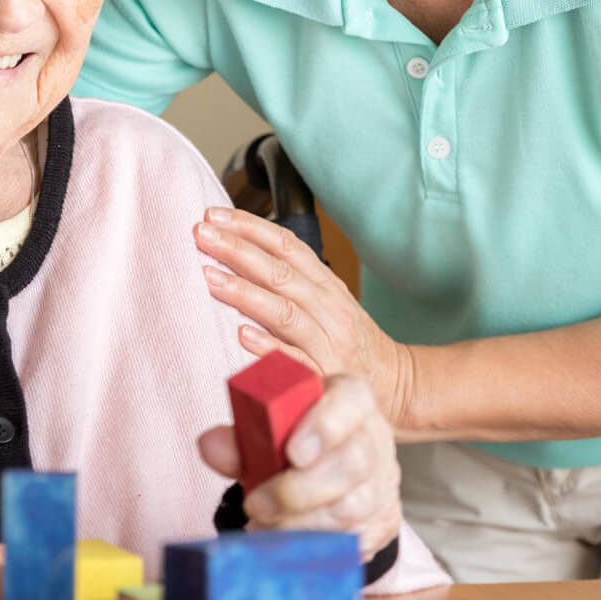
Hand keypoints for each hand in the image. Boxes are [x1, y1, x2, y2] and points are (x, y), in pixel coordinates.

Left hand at [194, 207, 415, 429]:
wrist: (398, 384)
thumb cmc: (351, 342)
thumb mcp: (329, 302)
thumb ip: (293, 280)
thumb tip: (240, 253)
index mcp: (326, 286)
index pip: (287, 246)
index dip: (251, 227)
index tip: (214, 215)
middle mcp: (328, 309)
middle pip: (281, 273)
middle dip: (238, 251)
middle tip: (201, 235)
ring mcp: (328, 343)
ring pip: (285, 312)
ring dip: (245, 293)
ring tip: (210, 278)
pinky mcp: (325, 377)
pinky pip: (295, 361)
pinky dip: (268, 346)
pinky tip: (241, 334)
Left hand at [197, 375, 400, 559]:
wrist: (333, 480)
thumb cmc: (294, 446)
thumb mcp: (268, 434)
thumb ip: (240, 438)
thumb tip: (210, 444)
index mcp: (347, 401)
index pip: (351, 400)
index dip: (326, 425)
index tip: (293, 454)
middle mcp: (372, 440)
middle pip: (351, 463)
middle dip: (298, 490)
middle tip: (256, 505)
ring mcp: (380, 485)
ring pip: (351, 508)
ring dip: (298, 523)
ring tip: (261, 526)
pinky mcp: (380, 525)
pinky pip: (351, 540)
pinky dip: (311, 546)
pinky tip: (283, 545)